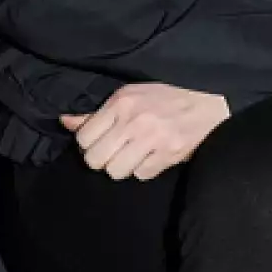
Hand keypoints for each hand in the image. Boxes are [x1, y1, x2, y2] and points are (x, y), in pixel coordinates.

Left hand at [61, 83, 229, 180]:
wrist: (207, 103)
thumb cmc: (164, 98)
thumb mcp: (128, 95)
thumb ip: (95, 113)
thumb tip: (64, 122)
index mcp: (120, 103)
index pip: (84, 138)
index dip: (88, 143)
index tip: (99, 140)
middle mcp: (133, 121)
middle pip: (95, 159)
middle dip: (101, 159)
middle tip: (113, 152)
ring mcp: (152, 140)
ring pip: (115, 172)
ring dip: (121, 167)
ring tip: (131, 156)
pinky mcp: (168, 156)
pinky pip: (140, 175)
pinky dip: (143, 170)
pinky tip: (150, 157)